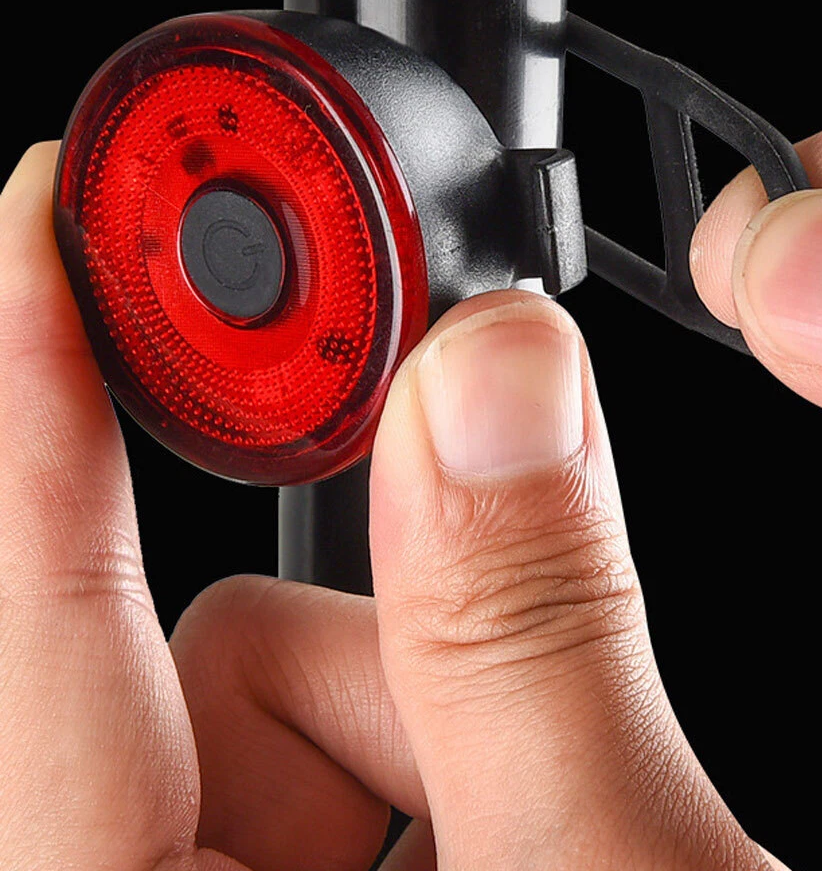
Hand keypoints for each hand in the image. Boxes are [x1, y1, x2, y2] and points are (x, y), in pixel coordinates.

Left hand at [0, 146, 786, 868]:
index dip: (36, 394)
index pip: (37, 616)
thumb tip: (494, 378)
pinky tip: (545, 827)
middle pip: (225, 643)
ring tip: (564, 812)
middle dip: (395, 625)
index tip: (48, 217)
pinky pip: (361, 734)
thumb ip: (536, 635)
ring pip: (308, 683)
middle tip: (532, 684)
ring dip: (455, 701)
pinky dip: (466, 742)